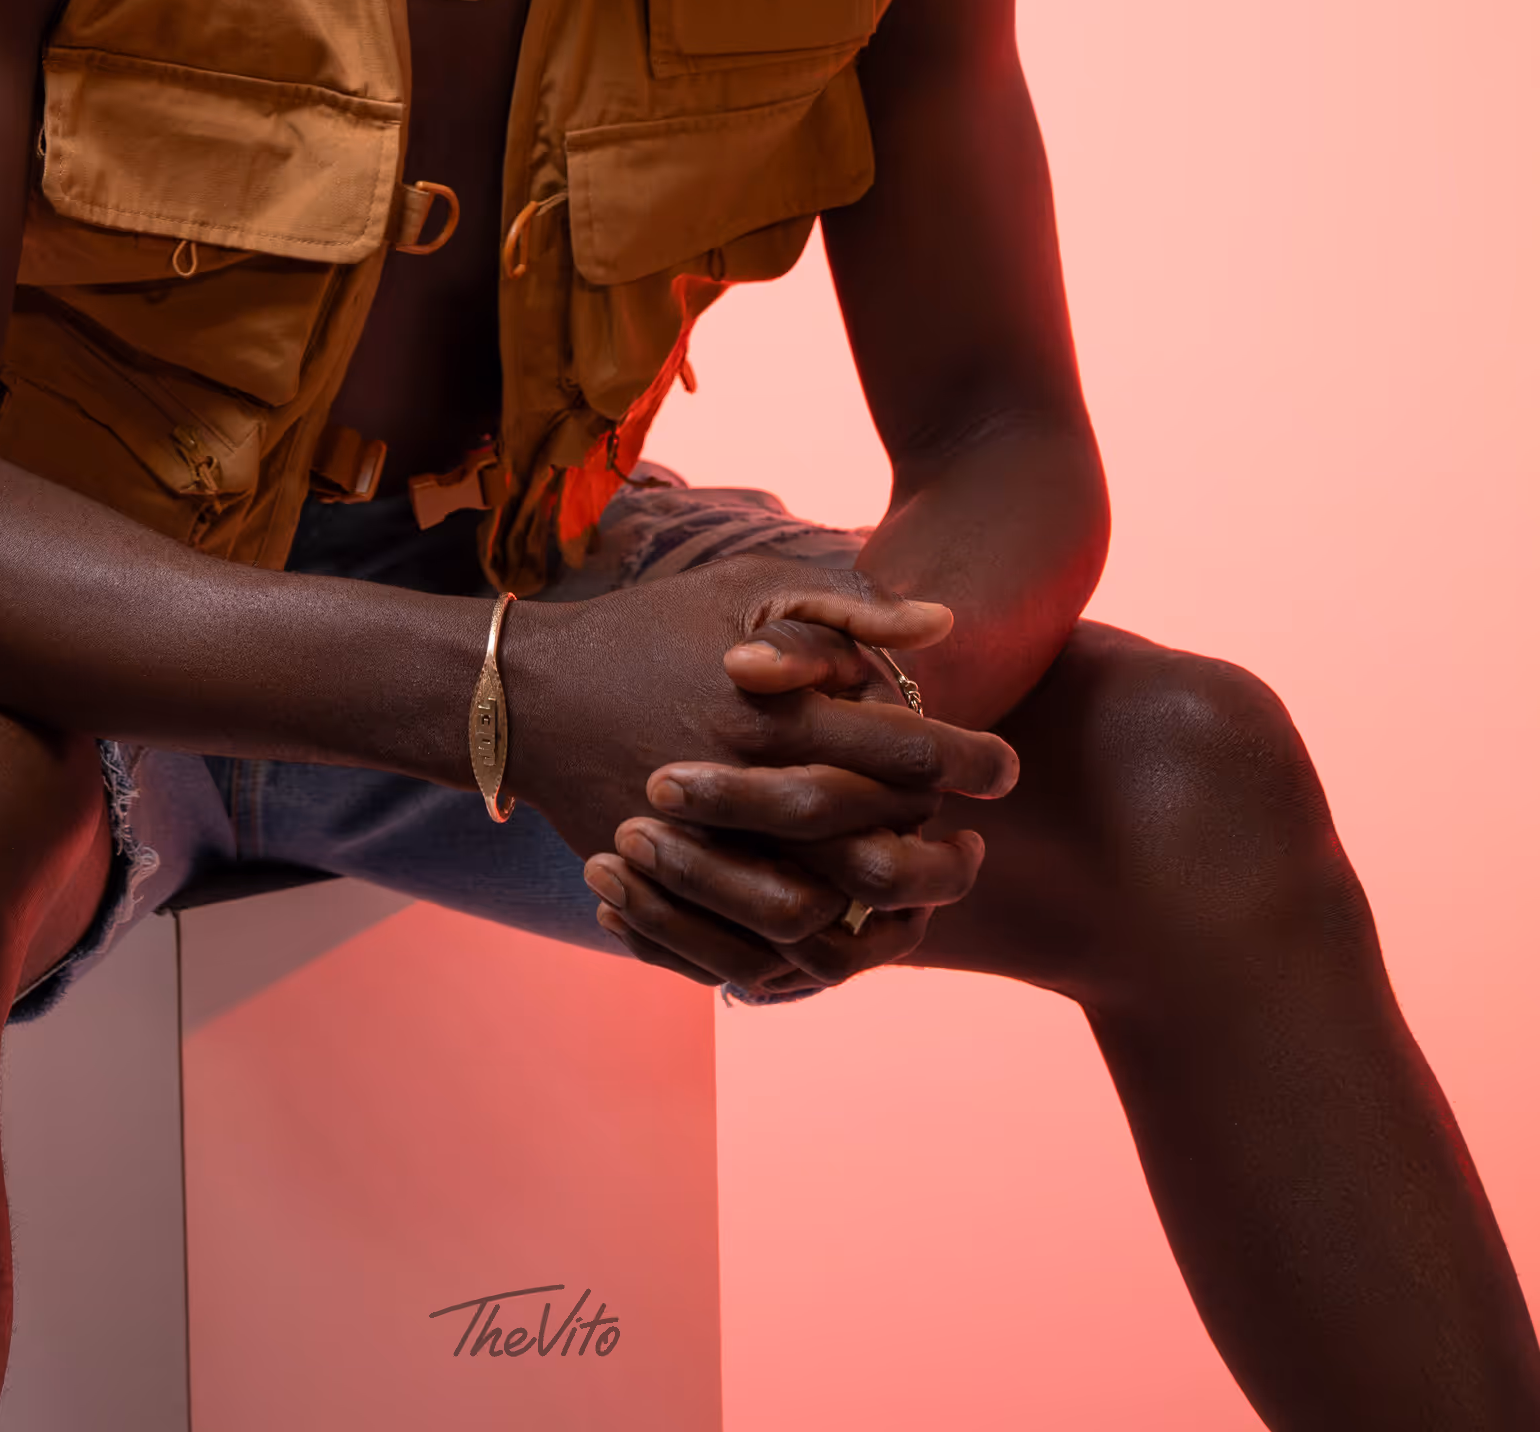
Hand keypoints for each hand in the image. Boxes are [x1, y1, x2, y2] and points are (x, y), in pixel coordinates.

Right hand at [501, 553, 1016, 989]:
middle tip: (974, 847)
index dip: (971, 762)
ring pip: (825, 915)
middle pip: (879, 848)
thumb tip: (944, 628)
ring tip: (918, 891)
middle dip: (944, 856)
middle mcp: (748, 787)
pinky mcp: (671, 889)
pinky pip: (753, 948)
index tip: (1004, 767)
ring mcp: (704, 850)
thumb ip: (846, 611)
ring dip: (884, 910)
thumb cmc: (653, 629)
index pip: (907, 751)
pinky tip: (842, 917)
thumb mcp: (749, 592)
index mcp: (777, 712)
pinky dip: (807, 944)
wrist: (534, 694)